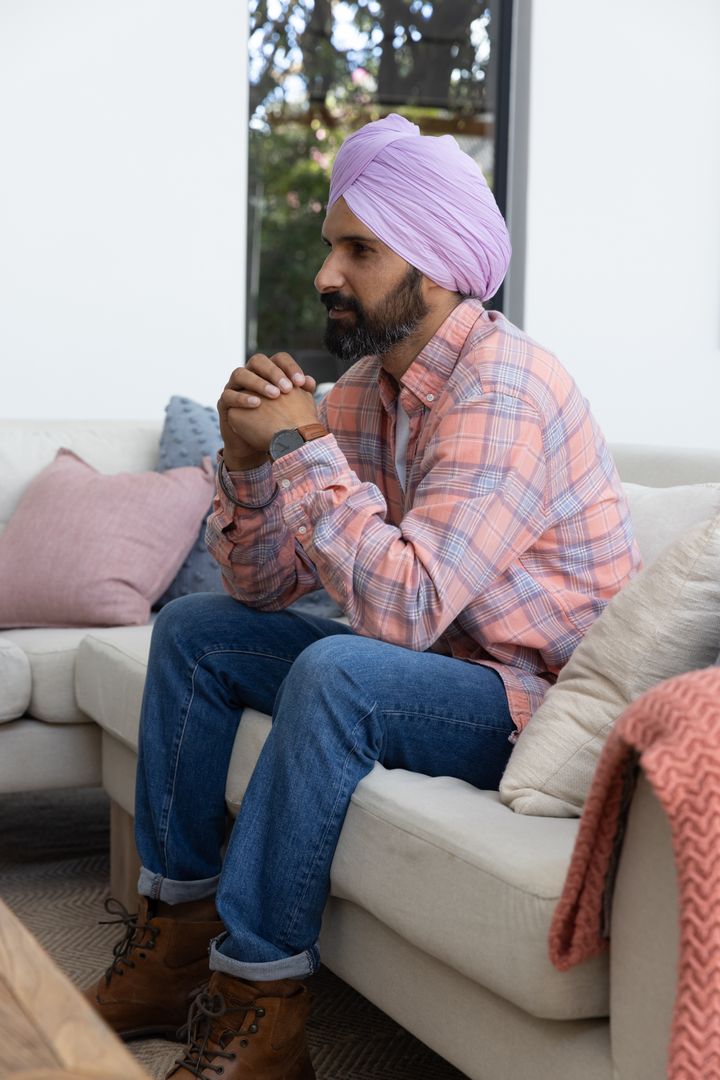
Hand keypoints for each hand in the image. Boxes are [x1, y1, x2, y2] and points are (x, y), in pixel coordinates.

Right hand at [218, 353, 317, 468]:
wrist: (258, 446)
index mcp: (267, 372)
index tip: (302, 383)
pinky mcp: (224, 402)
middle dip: (273, 372)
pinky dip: (242, 398)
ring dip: (258, 382)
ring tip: (274, 395)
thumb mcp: (292, 409)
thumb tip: (310, 382)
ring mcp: (234, 387)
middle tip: (287, 388)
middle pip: (257, 361)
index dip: (290, 367)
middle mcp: (250, 375)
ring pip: (240, 374)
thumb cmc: (277, 424)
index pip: (278, 359)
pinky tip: (256, 404)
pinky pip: (229, 395)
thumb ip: (301, 394)